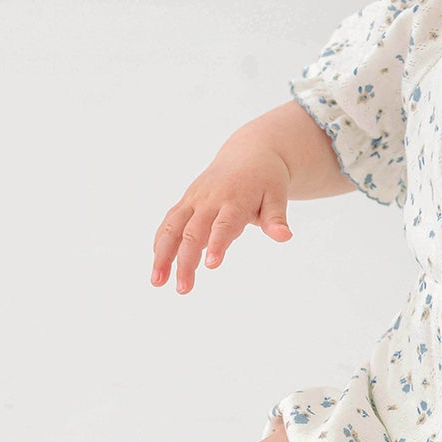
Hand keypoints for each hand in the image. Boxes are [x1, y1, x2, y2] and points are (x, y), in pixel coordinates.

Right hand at [151, 141, 292, 293]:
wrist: (249, 153)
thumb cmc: (266, 179)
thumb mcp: (277, 195)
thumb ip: (276, 217)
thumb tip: (284, 236)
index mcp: (236, 199)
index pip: (224, 224)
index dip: (217, 244)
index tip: (211, 265)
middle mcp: (211, 199)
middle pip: (193, 231)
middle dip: (186, 261)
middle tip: (183, 289)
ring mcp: (195, 199)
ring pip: (173, 227)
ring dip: (162, 254)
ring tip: (157, 282)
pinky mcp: (186, 200)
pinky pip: (169, 221)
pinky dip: (160, 241)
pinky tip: (158, 265)